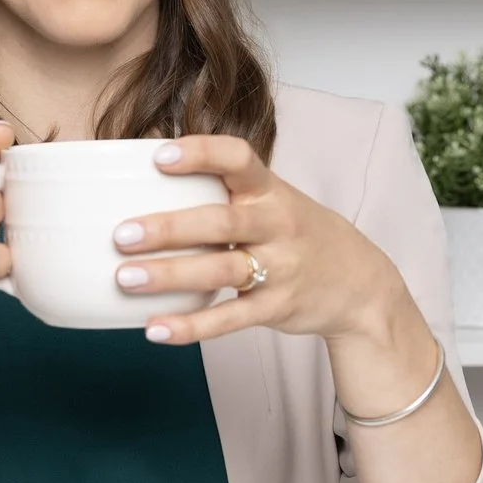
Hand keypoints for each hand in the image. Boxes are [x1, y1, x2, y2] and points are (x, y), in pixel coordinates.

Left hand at [110, 135, 405, 347]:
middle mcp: (277, 224)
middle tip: (121, 234)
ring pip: (222, 270)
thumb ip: (224, 192)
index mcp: (270, 190)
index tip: (159, 156)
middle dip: (169, 228)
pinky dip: (192, 326)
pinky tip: (155, 329)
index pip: (239, 159)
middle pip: (221, 222)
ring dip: (170, 275)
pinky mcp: (277, 307)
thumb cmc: (296, 233)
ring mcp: (280, 268)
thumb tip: (141, 182)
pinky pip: (231, 318)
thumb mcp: (273, 200)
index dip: (201, 153)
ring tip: (126, 278)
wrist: (360, 285)